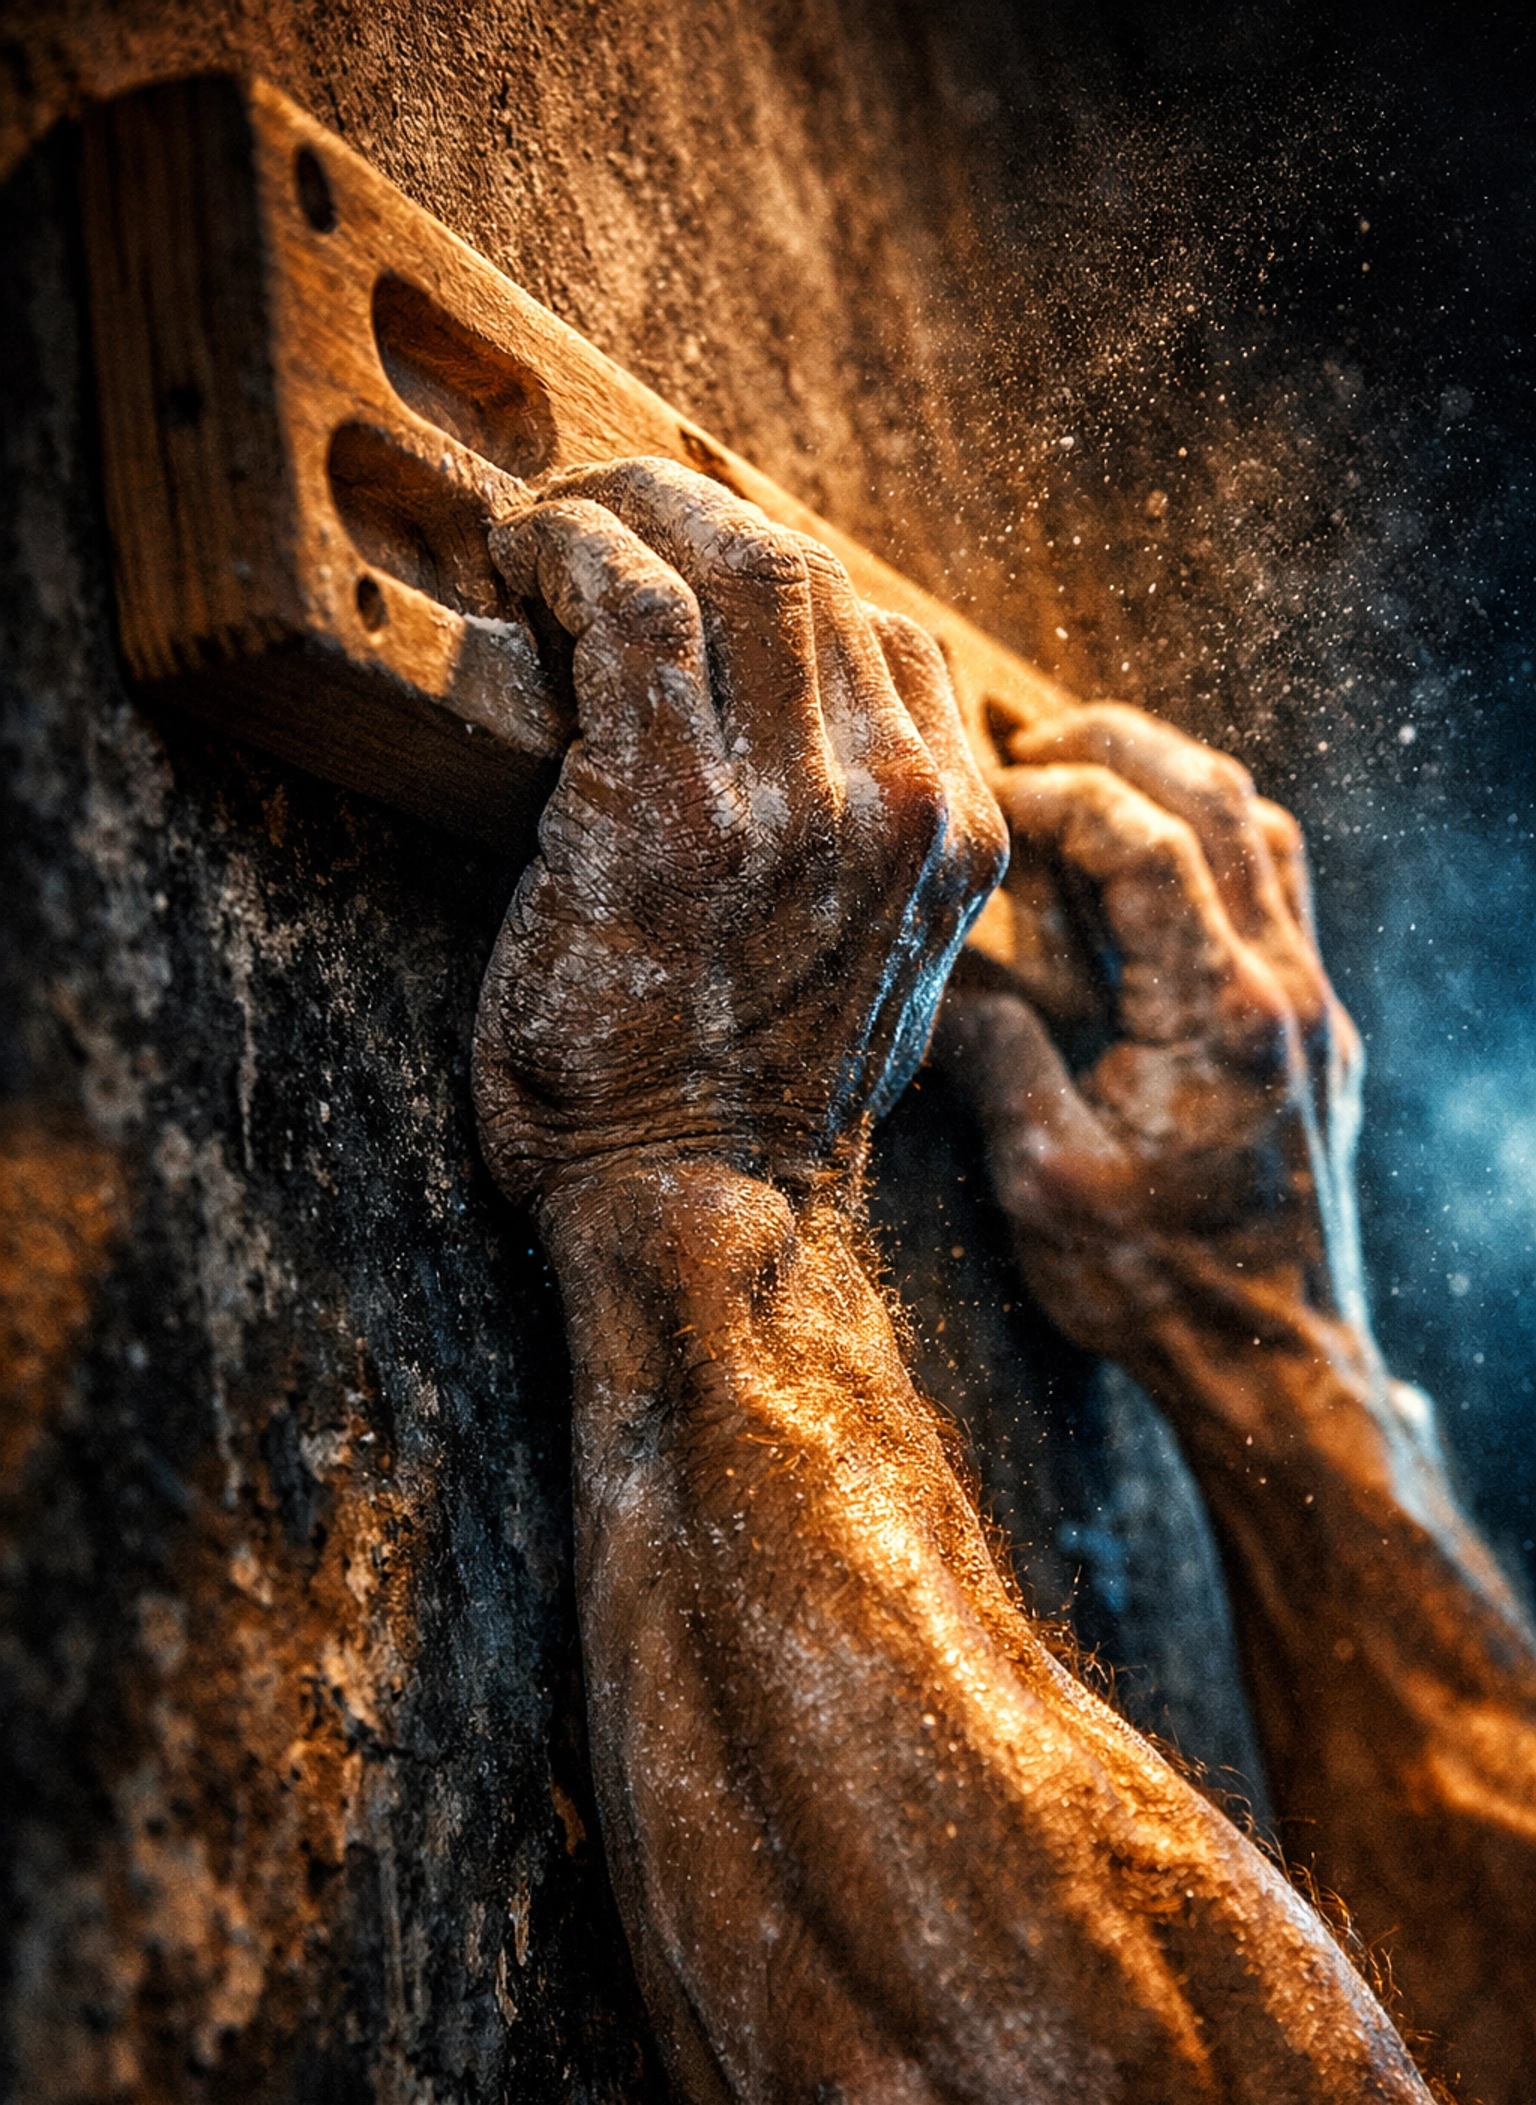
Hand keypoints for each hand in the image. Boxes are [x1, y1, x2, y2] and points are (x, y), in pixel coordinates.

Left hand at [472, 459, 1005, 1204]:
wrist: (704, 1216)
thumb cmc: (755, 1107)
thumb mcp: (876, 974)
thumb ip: (877, 862)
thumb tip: (813, 767)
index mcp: (961, 836)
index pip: (889, 635)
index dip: (780, 577)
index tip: (699, 566)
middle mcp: (904, 802)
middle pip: (812, 571)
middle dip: (694, 508)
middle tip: (608, 502)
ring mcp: (801, 803)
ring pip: (733, 561)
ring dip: (628, 507)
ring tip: (554, 518)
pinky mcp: (679, 811)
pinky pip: (633, 609)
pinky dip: (573, 551)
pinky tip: (526, 555)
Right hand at [935, 703, 1364, 1362]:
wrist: (1273, 1360)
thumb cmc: (1158, 1286)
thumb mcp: (1044, 1183)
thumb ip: (996, 1060)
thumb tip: (937, 982)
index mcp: (1219, 1018)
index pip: (1148, 843)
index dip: (1060, 795)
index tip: (987, 797)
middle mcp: (1284, 989)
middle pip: (1221, 801)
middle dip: (1119, 748)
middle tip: (1027, 748)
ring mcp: (1310, 1005)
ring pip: (1265, 832)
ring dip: (1175, 784)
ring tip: (1086, 781)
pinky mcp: (1313, 1031)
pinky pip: (1278, 891)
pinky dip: (1212, 847)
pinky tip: (1146, 874)